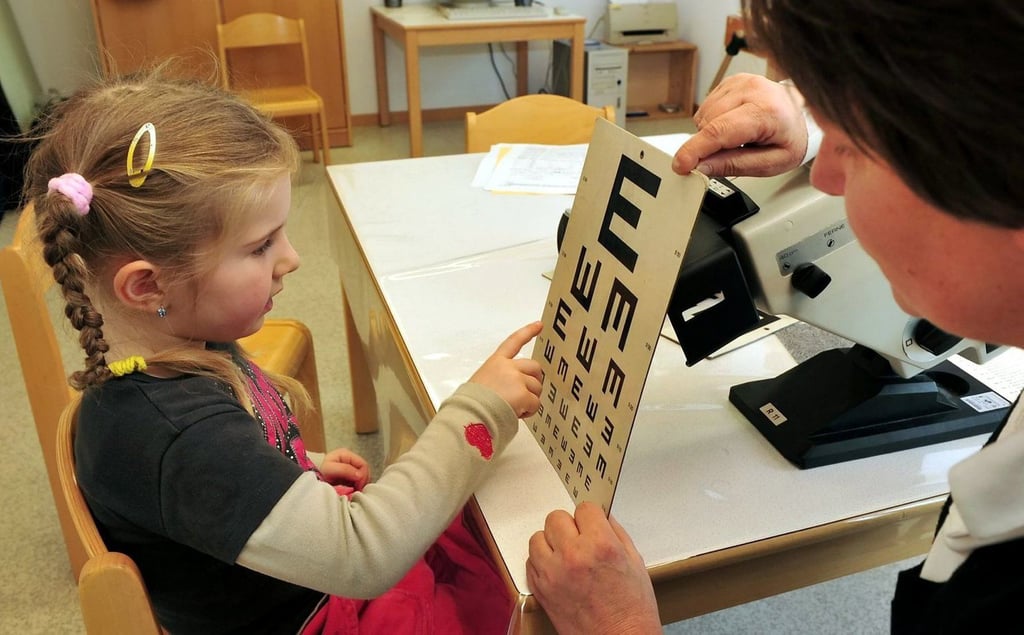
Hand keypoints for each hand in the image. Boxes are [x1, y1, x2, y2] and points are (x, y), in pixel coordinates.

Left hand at [319, 448, 369, 490]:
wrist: (311, 480)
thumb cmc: (319, 472)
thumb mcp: (330, 469)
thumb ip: (345, 470)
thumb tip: (360, 475)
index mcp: (346, 454)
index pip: (363, 464)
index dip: (362, 476)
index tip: (358, 486)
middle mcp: (350, 460)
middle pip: (364, 470)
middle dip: (362, 481)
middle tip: (357, 490)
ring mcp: (350, 468)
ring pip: (363, 476)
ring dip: (360, 484)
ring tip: (354, 490)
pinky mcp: (349, 476)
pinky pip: (359, 481)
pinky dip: (358, 486)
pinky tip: (352, 490)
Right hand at [468, 321, 543, 418]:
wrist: (470, 416)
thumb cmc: (471, 404)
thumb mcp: (481, 383)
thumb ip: (498, 380)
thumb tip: (511, 391)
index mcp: (496, 362)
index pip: (513, 342)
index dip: (527, 332)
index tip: (538, 325)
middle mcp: (507, 367)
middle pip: (534, 367)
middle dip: (534, 381)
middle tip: (527, 395)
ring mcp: (516, 379)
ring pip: (536, 387)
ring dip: (530, 400)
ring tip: (514, 408)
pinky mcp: (523, 393)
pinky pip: (536, 403)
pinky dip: (529, 411)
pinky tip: (516, 414)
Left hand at [527, 502, 659, 634]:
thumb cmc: (632, 609)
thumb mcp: (635, 562)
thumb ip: (616, 533)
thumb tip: (602, 517)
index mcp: (601, 545)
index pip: (584, 508)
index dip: (591, 517)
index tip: (593, 524)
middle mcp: (573, 555)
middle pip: (556, 518)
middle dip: (569, 526)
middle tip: (579, 539)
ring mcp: (553, 573)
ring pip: (537, 538)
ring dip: (551, 542)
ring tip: (565, 554)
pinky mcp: (541, 589)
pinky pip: (531, 561)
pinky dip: (542, 562)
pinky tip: (558, 570)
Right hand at [672, 73, 809, 177]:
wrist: (802, 115)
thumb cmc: (790, 138)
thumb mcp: (770, 163)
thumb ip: (734, 165)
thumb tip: (702, 166)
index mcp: (766, 111)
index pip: (720, 131)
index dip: (695, 150)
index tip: (681, 165)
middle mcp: (753, 90)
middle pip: (708, 123)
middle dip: (708, 145)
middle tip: (728, 154)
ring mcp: (741, 82)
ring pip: (703, 115)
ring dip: (710, 133)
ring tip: (736, 138)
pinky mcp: (732, 81)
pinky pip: (706, 106)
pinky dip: (713, 121)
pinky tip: (732, 124)